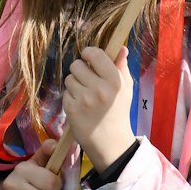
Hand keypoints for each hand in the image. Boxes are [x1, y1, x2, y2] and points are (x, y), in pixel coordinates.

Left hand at [62, 46, 133, 172]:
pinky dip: (71, 98)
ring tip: (85, 95)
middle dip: (80, 70)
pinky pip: (65, 93)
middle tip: (87, 81)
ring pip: (69, 78)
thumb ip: (121, 66)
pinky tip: (80, 106)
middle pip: (77, 65)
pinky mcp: (72, 109)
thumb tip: (121, 47)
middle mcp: (99, 88)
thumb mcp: (125, 89)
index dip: (88, 54)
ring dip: (75, 84)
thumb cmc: (118, 111)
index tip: (89, 59)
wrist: (111, 142)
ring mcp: (84, 99)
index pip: (94, 54)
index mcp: (114, 80)